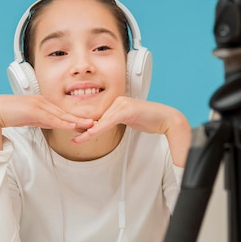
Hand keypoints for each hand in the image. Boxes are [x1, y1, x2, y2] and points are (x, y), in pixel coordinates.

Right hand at [0, 95, 94, 150]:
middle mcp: (42, 102)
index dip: (74, 118)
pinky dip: (63, 123)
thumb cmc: (8, 114)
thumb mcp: (28, 118)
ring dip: (76, 121)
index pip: (61, 112)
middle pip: (65, 112)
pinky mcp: (33, 110)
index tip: (86, 122)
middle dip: (80, 119)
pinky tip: (73, 126)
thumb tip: (52, 125)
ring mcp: (38, 105)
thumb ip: (40, 120)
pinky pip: (52, 118)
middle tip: (95, 123)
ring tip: (90, 125)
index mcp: (41, 103)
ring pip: (61, 115)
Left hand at [71, 96, 190, 166]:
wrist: (166, 119)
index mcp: (117, 102)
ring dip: (89, 132)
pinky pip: (109, 121)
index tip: (78, 134)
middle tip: (74, 139)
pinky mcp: (127, 109)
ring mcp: (122, 104)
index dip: (87, 126)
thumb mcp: (129, 120)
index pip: (99, 115)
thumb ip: (115, 121)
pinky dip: (99, 129)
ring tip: (78, 140)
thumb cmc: (149, 120)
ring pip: (101, 120)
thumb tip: (102, 127)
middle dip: (85, 129)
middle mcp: (118, 100)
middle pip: (98, 117)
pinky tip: (90, 135)